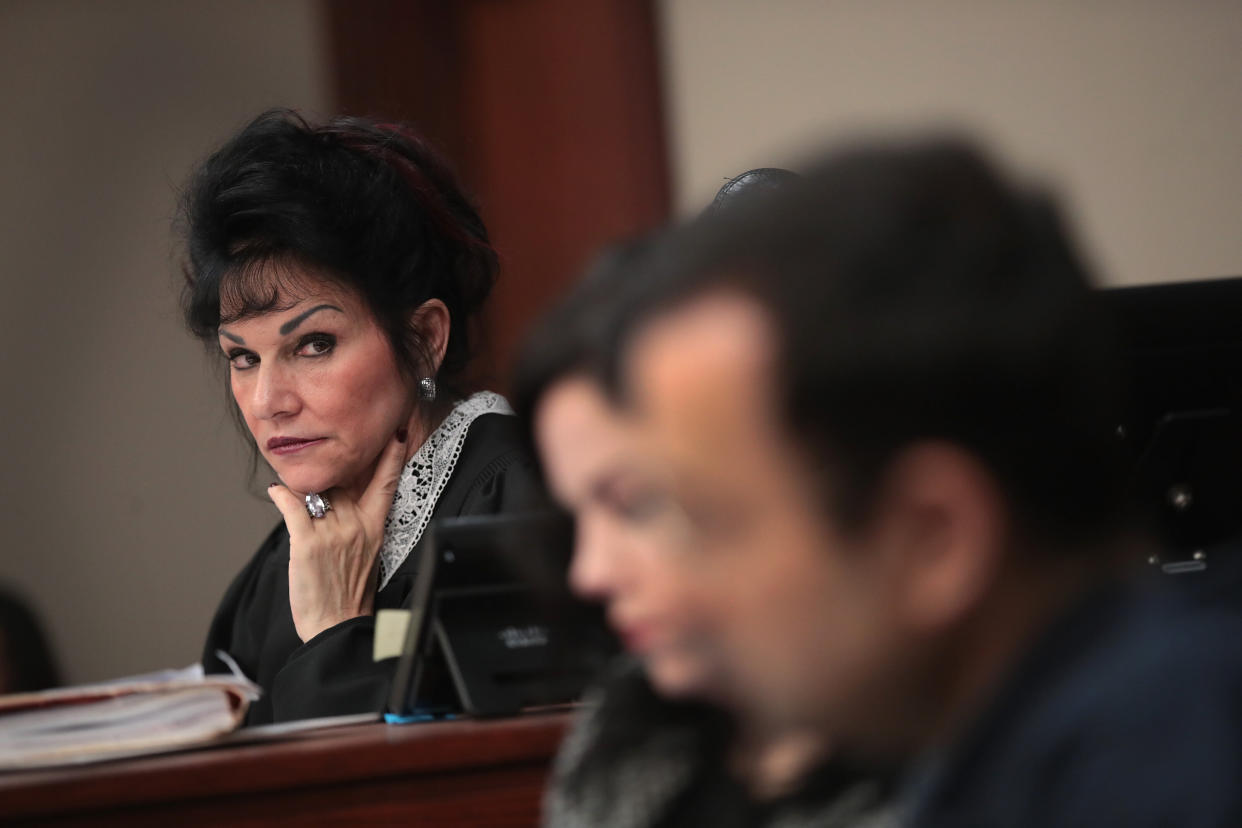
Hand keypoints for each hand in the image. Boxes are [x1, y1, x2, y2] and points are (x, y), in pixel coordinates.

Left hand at [268, 431, 407, 642]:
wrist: (336, 626)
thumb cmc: (350, 593)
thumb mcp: (368, 554)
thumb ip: (358, 523)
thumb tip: (340, 499)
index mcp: (375, 528)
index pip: (386, 483)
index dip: (392, 456)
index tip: (397, 433)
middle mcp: (356, 526)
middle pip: (344, 480)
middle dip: (334, 466)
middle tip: (326, 451)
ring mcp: (332, 533)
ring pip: (316, 490)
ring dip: (303, 482)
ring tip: (293, 477)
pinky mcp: (308, 543)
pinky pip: (293, 507)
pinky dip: (282, 495)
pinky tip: (276, 490)